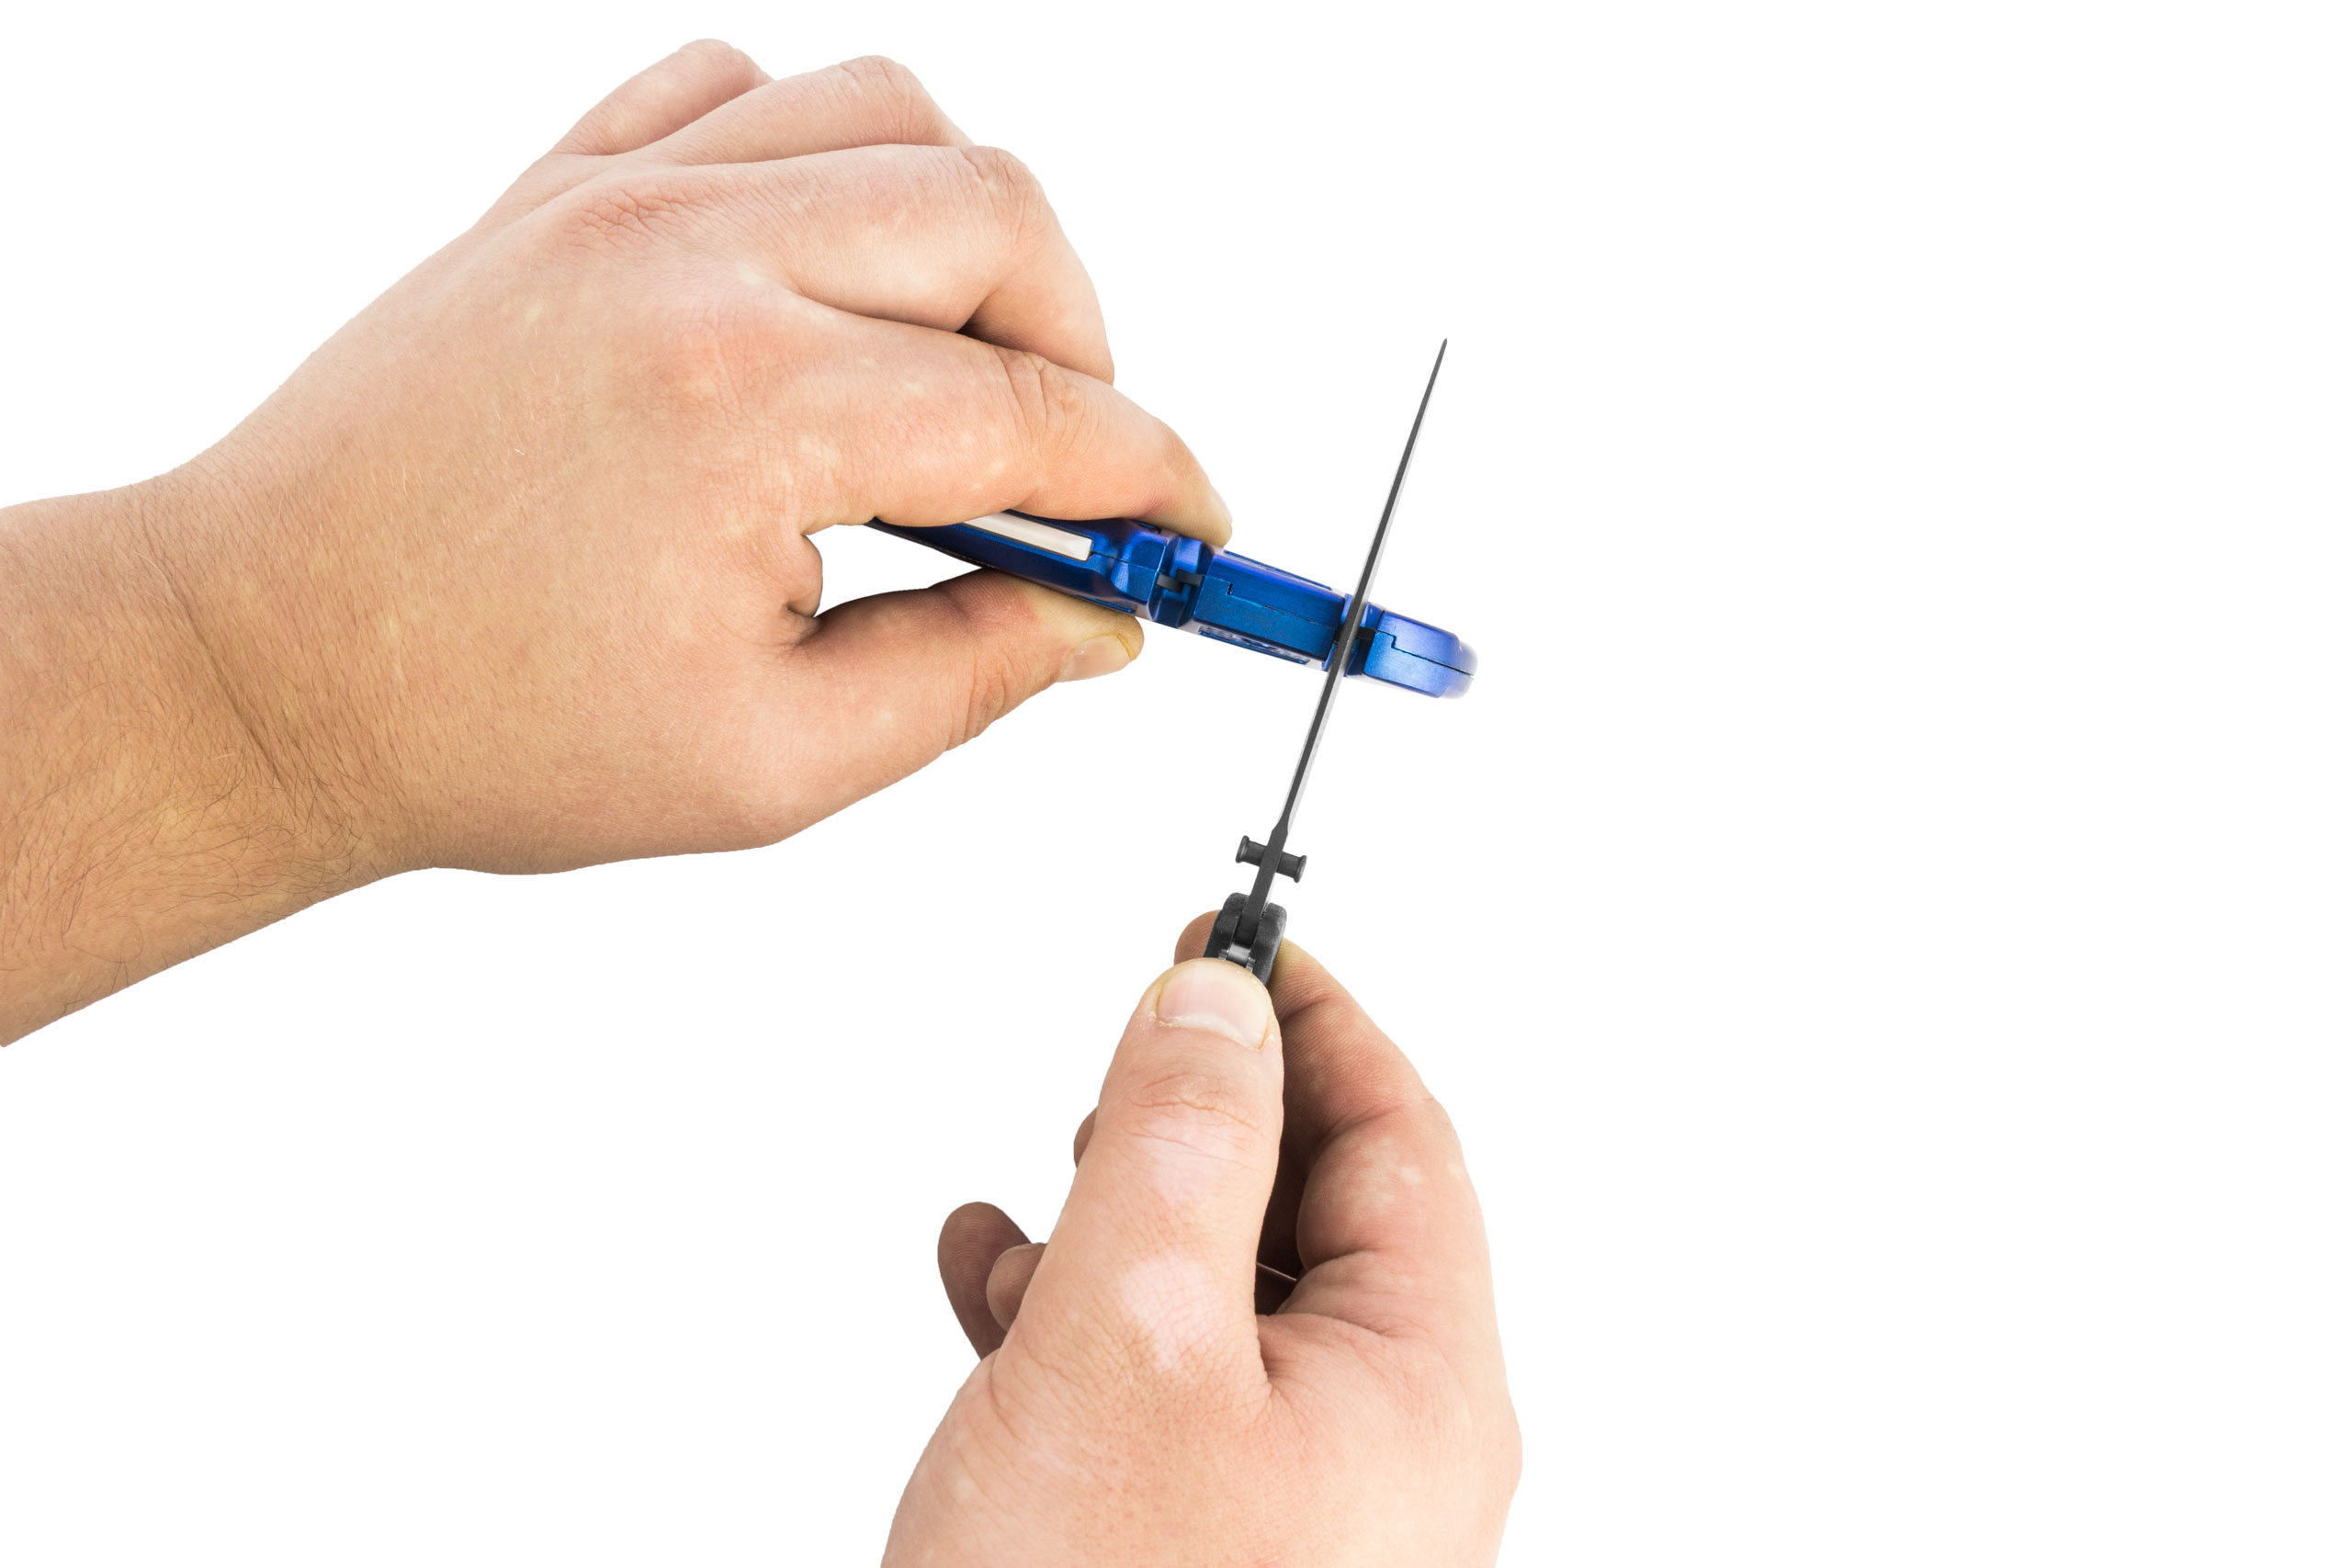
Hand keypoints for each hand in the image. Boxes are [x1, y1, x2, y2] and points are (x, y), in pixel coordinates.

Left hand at [1, 45, 1222, 1035]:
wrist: (270, 661)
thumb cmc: (484, 726)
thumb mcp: (770, 761)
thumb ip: (969, 678)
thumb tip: (1096, 619)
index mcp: (751, 414)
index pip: (1039, 413)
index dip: (1153, 480)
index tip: (1193, 528)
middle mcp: (693, 260)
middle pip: (1002, 219)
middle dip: (1087, 347)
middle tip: (1070, 469)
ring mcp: (620, 198)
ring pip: (895, 114)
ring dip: (973, 233)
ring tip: (952, 365)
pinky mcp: (562, 182)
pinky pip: (743, 87)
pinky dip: (825, 155)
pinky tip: (824, 274)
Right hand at [896, 919, 1519, 1564]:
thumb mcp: (1132, 1343)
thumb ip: (1179, 1151)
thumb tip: (1217, 1005)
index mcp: (1420, 1389)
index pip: (1396, 1138)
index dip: (1311, 1019)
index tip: (1231, 936)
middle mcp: (1383, 1447)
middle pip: (1319, 1211)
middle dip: (1206, 1127)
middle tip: (1119, 1074)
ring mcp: (1299, 1502)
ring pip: (1227, 1297)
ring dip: (1125, 1228)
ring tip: (1035, 1221)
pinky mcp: (1207, 1539)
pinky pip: (1165, 1385)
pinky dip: (1084, 1316)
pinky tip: (995, 1284)